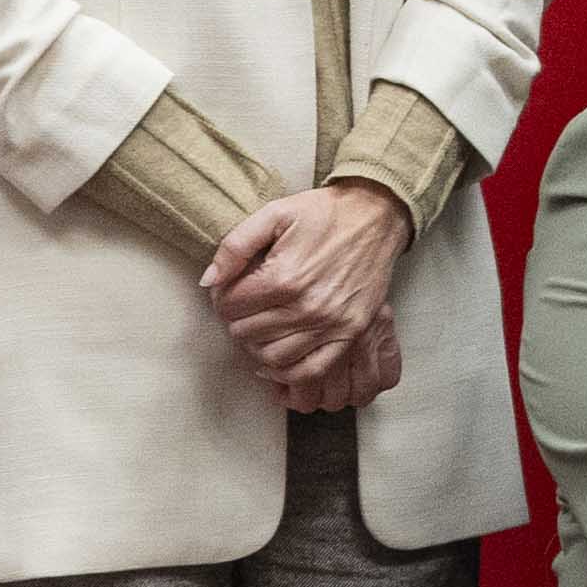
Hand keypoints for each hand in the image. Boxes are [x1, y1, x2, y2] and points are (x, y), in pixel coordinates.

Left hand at [206, 180, 408, 403]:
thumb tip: (208, 281)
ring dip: (258, 343)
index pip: (229, 306)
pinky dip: (287, 373)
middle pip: (246, 333)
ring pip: (271, 356)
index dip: (222, 296)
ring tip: (261, 325)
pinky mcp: (351, 331)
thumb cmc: (325, 213)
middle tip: (247, 304)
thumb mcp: (274, 214)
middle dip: (239, 318)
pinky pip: (311, 370)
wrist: (377, 216)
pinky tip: (275, 360)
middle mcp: (307, 306)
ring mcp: (331, 323)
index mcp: (284, 277)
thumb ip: (234, 246)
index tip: (232, 287)